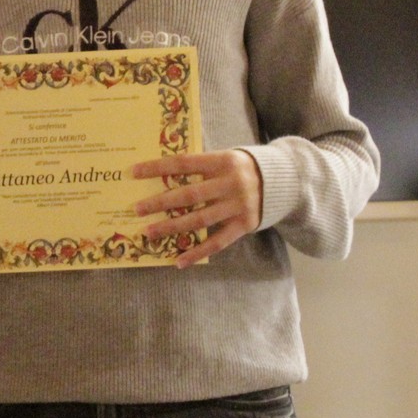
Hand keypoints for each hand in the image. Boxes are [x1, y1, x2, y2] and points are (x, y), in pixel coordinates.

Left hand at [132, 149, 263, 267]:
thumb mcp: (225, 158)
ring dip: (172, 228)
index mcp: (223, 160)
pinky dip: (197, 252)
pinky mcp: (244, 224)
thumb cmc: (242, 168)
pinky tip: (178, 260)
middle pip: (190, 194)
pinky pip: (217, 242)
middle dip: (161, 202)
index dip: (158, 168)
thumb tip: (162, 172)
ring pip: (200, 219)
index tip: (134, 172)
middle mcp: (231, 183)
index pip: (184, 163)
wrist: (284, 180)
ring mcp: (238, 205)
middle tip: (137, 209)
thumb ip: (201, 166)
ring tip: (149, 233)